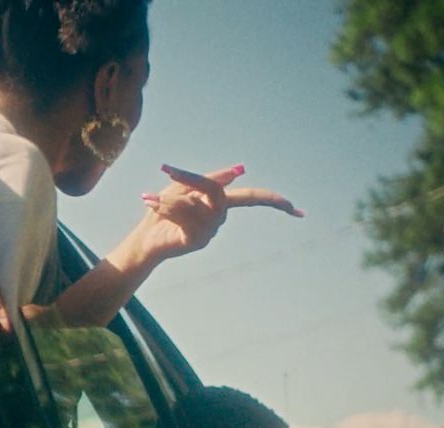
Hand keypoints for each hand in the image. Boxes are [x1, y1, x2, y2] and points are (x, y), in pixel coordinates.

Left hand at [137, 164, 303, 260]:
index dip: (274, 202)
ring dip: (170, 199)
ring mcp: (211, 231)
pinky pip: (186, 216)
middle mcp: (220, 218)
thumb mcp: (184, 187)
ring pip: (195, 204)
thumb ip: (209, 178)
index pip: (252, 199)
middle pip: (217, 192)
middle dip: (192, 180)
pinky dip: (166, 208)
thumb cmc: (164, 210)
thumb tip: (240, 170)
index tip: (298, 212)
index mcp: (220, 202)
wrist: (146, 237)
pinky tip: (152, 206)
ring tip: (153, 201)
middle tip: (167, 170)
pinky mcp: (197, 241)